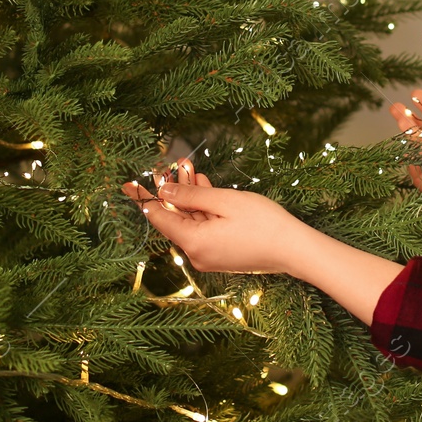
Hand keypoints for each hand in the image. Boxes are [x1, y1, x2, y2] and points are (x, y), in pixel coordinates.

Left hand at [120, 157, 310, 274]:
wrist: (295, 249)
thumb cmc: (263, 223)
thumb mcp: (224, 201)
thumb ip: (190, 194)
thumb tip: (163, 189)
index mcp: (193, 242)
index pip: (157, 217)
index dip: (142, 197)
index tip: (126, 184)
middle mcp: (196, 254)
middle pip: (173, 218)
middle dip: (171, 190)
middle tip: (165, 165)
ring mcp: (208, 256)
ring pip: (189, 221)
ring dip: (189, 196)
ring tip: (188, 167)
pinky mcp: (220, 254)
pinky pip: (202, 228)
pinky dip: (202, 209)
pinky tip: (204, 186)